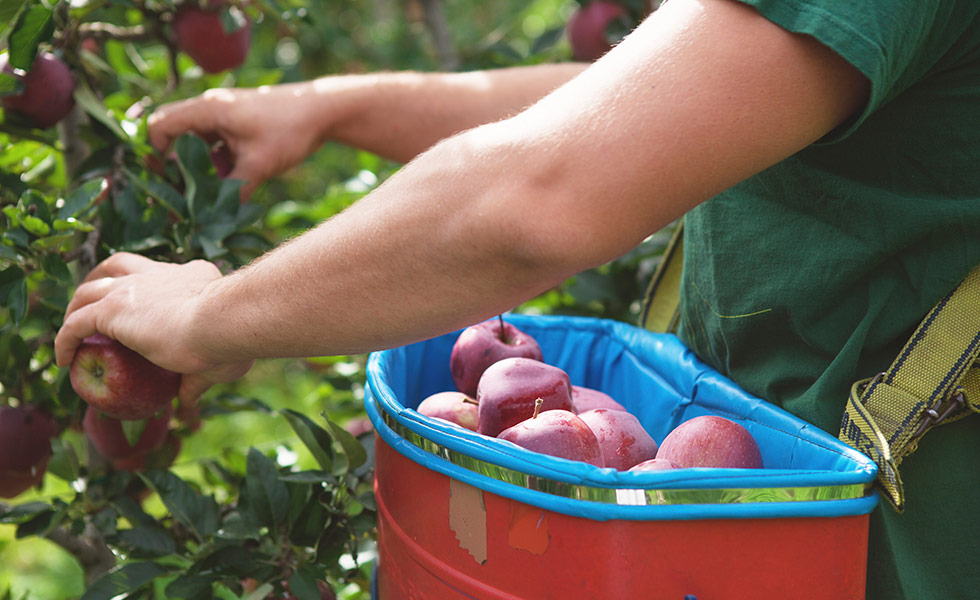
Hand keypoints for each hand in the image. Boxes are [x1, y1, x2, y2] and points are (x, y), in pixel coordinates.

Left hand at [55, 253, 252, 403]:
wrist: (223, 323)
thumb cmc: (233, 340)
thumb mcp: (219, 362)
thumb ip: (197, 381)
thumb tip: (188, 404)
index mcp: (192, 277)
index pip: (163, 275)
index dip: (149, 288)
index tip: (144, 310)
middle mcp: (160, 274)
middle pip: (120, 266)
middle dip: (103, 279)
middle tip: (95, 304)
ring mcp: (134, 288)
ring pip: (91, 288)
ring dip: (77, 306)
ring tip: (71, 327)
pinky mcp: (113, 309)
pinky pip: (77, 323)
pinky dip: (65, 339)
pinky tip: (62, 359)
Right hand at [148, 85, 325, 197]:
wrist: (323, 111)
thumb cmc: (289, 130)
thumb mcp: (259, 166)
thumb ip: (233, 192)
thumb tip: (212, 219)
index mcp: (207, 109)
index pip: (160, 127)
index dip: (155, 155)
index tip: (163, 182)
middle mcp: (209, 109)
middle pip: (172, 134)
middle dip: (172, 164)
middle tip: (177, 192)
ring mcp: (223, 116)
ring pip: (194, 143)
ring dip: (195, 167)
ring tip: (200, 194)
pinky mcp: (236, 126)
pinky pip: (213, 145)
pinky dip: (213, 164)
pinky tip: (225, 184)